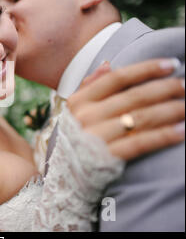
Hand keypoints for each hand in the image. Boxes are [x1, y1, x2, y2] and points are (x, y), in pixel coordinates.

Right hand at [67, 58, 184, 160]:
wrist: (65, 174)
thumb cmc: (76, 136)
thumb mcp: (76, 109)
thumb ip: (90, 86)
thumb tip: (108, 64)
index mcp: (79, 101)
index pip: (117, 78)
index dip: (146, 69)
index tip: (171, 64)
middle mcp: (86, 117)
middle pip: (133, 97)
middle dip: (165, 89)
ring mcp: (96, 138)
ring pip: (141, 118)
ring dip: (171, 111)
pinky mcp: (107, 158)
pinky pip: (141, 143)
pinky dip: (164, 136)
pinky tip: (182, 130)